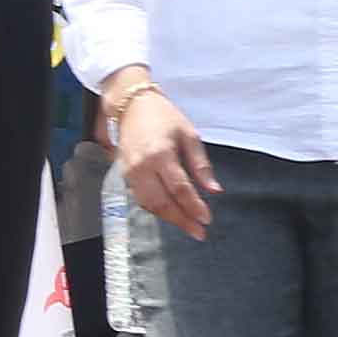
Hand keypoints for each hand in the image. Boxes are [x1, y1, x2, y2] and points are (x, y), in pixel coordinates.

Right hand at [114, 81, 218, 239]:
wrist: (131, 104)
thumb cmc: (164, 116)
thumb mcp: (189, 136)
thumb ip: (201, 165)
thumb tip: (214, 190)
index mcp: (160, 154)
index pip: (180, 189)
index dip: (194, 207)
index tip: (207, 220)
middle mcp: (141, 166)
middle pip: (162, 202)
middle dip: (181, 220)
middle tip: (199, 232)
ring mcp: (129, 170)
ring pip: (148, 203)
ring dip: (168, 217)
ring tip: (187, 225)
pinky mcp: (124, 172)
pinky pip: (139, 197)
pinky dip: (155, 208)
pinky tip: (169, 212)